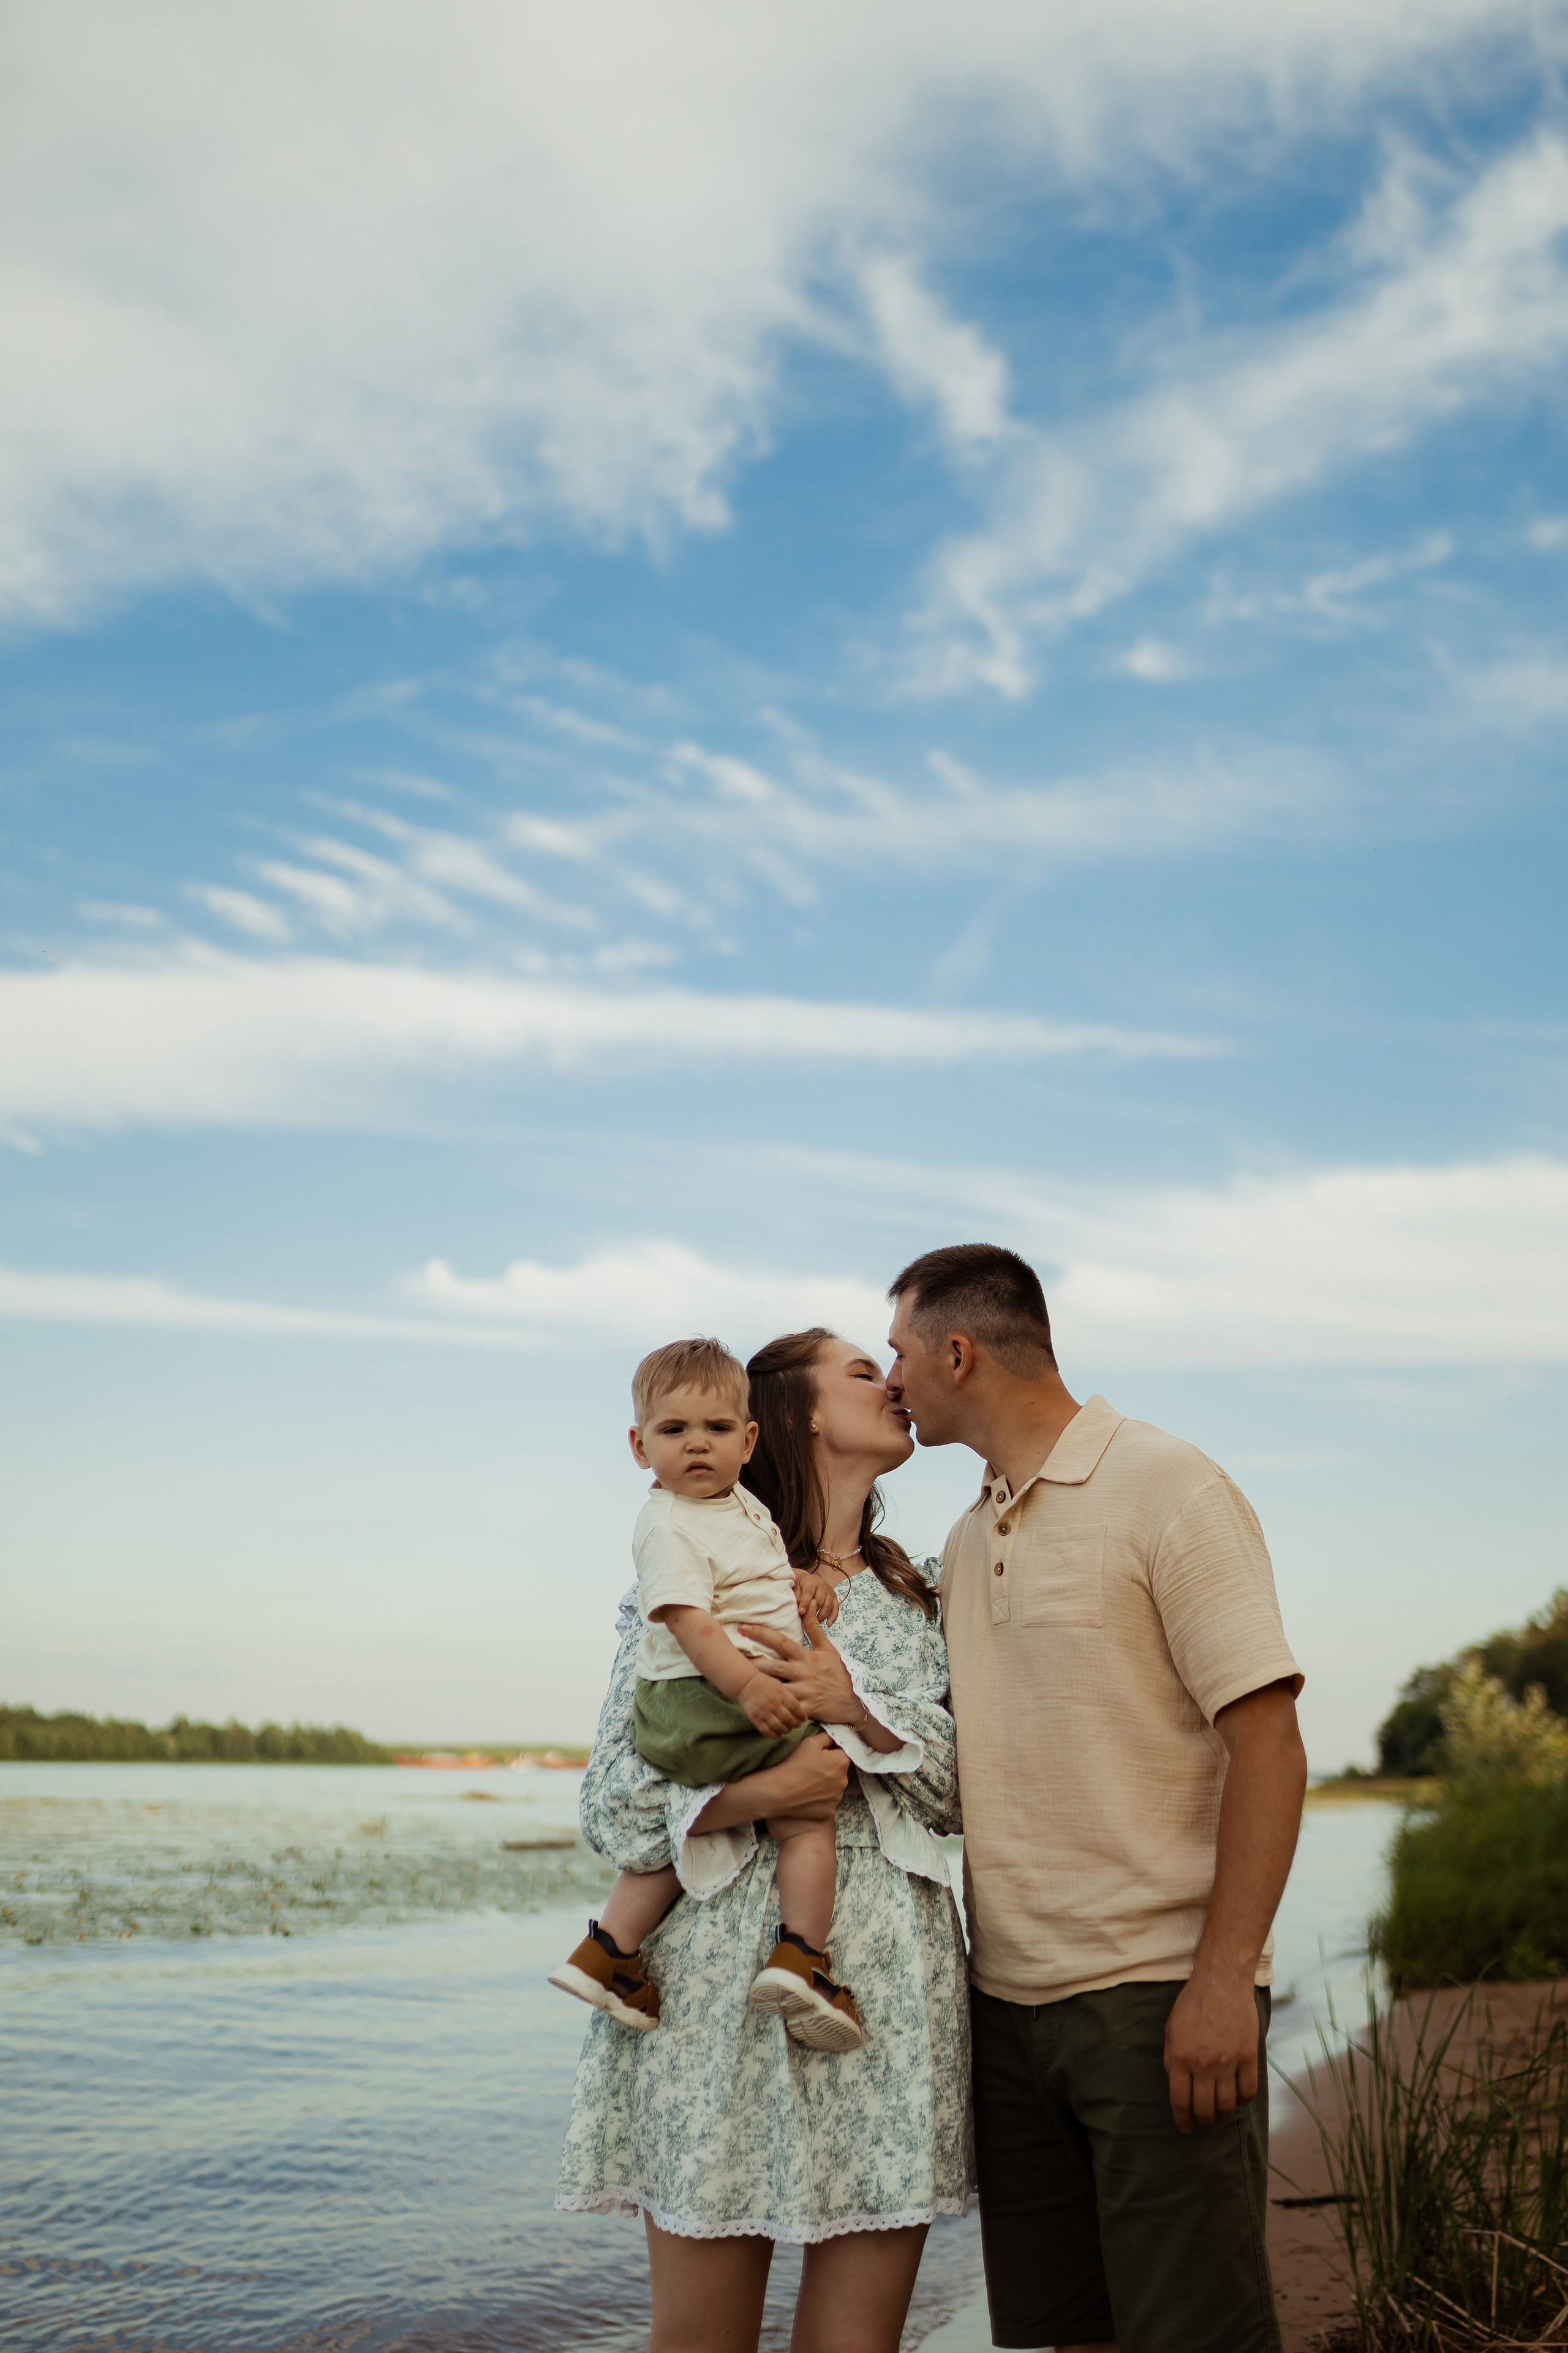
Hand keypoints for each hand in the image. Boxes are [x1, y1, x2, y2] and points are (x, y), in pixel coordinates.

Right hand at [691, 1731, 849, 1831]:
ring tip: (807, 1783)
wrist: (778, 1792)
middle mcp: (844, 1782)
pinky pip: (827, 1803)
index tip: (817, 1756)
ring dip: (826, 1785)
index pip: (843, 1753)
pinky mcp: (828, 1812)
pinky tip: (807, 1796)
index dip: (831, 1752)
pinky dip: (820, 1800)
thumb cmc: (793, 1764)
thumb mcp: (810, 1742)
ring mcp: (836, 1799)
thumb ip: (827, 1737)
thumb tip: (836, 1738)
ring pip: (834, 1788)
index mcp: (842, 1762)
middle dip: (830, 1769)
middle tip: (810, 1769)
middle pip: (839, 1772)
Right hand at [737, 1670, 804, 1738]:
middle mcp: (773, 1703)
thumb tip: (799, 1711)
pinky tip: (778, 1735)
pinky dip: (774, 1735)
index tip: (803, 1719)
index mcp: (780, 1693)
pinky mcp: (755, 1719)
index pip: (795, 1707)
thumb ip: (788, 1697)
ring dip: (786, 1730)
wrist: (746, 1684)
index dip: (801, 1715)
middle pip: (788, 1718)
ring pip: (778, 1727)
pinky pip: (767, 1731)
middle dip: (795, 1724)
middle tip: (796, 1725)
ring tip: (788, 1729)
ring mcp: (763, 1712)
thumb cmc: (765, 1684)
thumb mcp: (779, 1686)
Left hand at [738, 1611, 857, 1724]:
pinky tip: (757, 1707)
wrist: (853, 1701)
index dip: (761, 1633)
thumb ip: (815, 1630)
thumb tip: (808, 1609)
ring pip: (776, 1687)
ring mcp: (803, 1691)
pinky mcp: (805, 1708)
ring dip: (758, 1684)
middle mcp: (802, 1673)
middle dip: (752, 1661)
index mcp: (806, 1657)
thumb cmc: (839, 1674)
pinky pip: (785, 1708)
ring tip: (739, 1681)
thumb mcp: (829, 1650)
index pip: (781, 1641)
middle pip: (772, 1665)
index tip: (743, 1627)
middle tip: (731, 1656)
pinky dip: (772, 1708)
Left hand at [792, 1567, 839, 1626]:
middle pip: (819, 1601)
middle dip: (812, 1612)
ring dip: (821, 1616)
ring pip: (828, 1606)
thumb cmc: (801, 1585)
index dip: (805, 1603)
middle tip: (806, 1621)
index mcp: (811, 1582)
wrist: (810, 1580)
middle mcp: (823, 1586)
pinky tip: (828, 1624)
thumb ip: (797, 1596)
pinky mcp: (834, 1598)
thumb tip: (798, 1606)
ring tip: (814, 1624)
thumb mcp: (796, 1587)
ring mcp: (830, 1592)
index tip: (801, 1612)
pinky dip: (833, 1617)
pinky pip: (836, 1608)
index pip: (808, 1593)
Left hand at [1163, 1967, 1260, 2132]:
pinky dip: (1243, 2101)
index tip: (1186, 2128)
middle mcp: (1203, 2065)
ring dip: (1223, 2114)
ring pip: (1227, 2105)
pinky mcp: (1248, 2057)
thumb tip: (1178, 2086)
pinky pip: (1248, 2092)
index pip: (1180, 2102)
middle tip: (1204, 2120)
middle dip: (1203, 2120)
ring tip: (1221, 2112)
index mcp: (1179, 2058)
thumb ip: (1172, 2059)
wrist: (1221, 1982)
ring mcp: (1228, 2062)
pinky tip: (1238, 2098)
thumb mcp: (1171, 2030)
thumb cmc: (1192, 2004)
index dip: (1183, 2120)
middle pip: (1204, 2109)